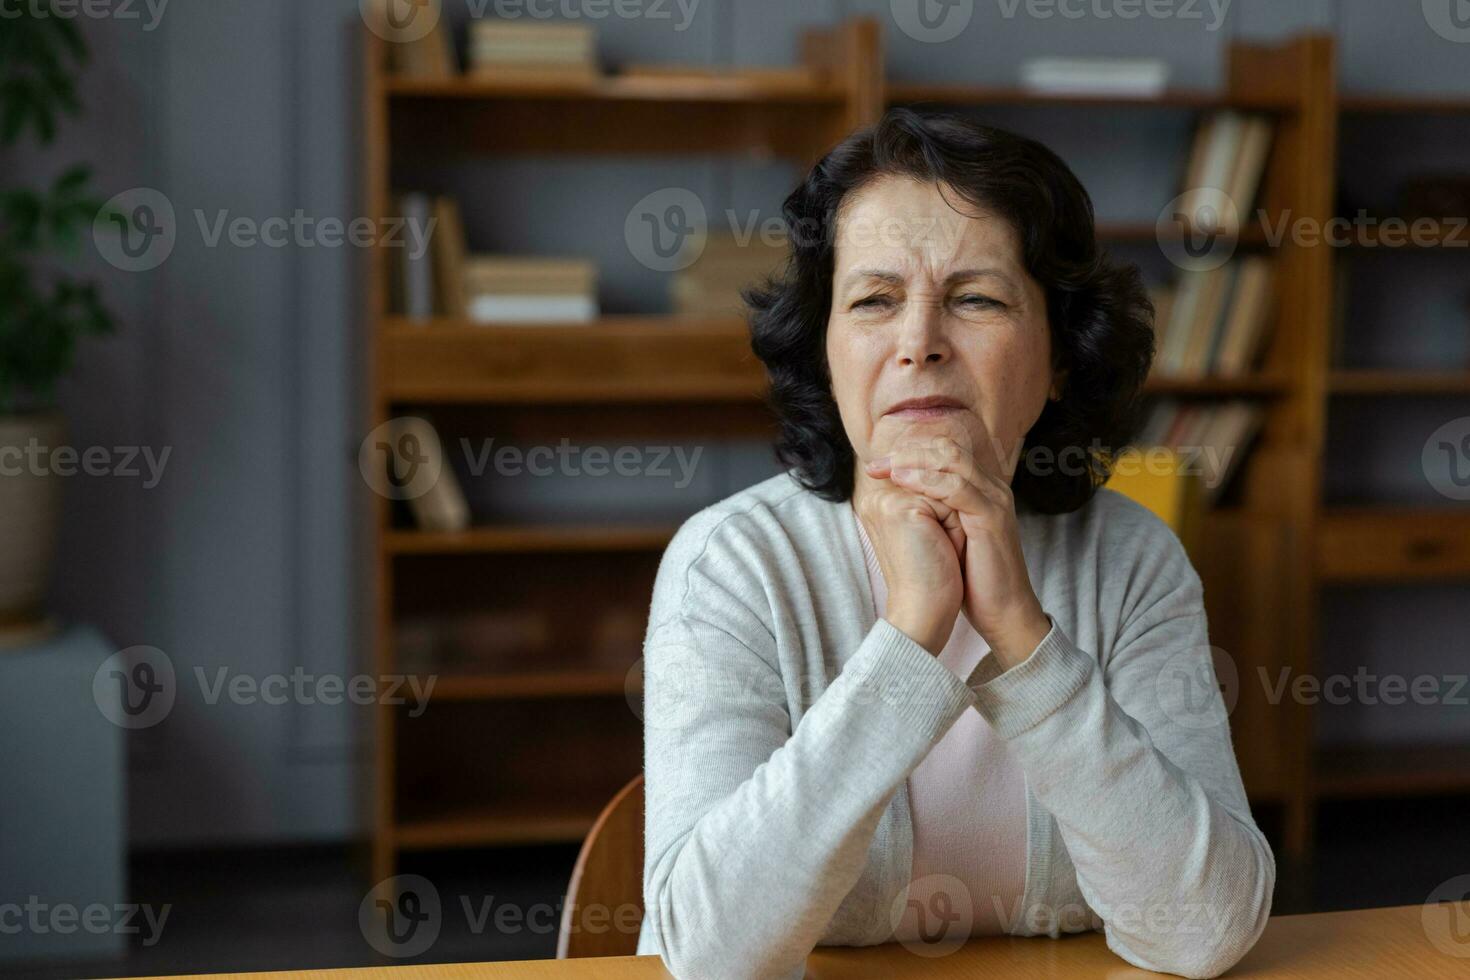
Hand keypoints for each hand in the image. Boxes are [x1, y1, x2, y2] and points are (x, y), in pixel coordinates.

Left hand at [864, 434, 1050, 669]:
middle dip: (907, 452)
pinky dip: (926, 481)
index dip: (909, 453)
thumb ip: (930, 512)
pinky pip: (957, 487)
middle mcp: (991, 487)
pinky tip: (901, 482)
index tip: (875, 466)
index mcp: (981, 489)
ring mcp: (994, 500)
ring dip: (913, 461)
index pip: (944, 452)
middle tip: (875, 464)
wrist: (1002, 610)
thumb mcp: (947, 537)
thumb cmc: (972, 578)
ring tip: (884, 468)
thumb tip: (893, 500)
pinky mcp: (992, 517)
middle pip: (947, 449)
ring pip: (952, 460)